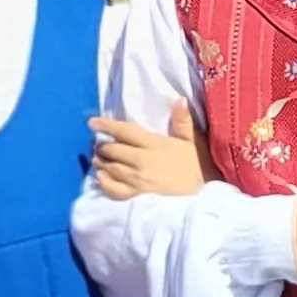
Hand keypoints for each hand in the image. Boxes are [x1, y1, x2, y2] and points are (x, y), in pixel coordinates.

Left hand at [90, 101, 212, 200]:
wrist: (204, 197)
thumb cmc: (197, 168)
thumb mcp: (193, 142)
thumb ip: (183, 121)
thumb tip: (180, 99)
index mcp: (154, 145)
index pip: (124, 131)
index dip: (106, 125)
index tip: (92, 122)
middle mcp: (141, 161)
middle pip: (112, 150)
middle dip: (102, 145)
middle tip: (99, 143)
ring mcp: (137, 180)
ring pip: (109, 168)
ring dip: (100, 161)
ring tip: (98, 158)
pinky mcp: (136, 196)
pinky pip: (112, 188)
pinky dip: (103, 181)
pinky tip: (101, 177)